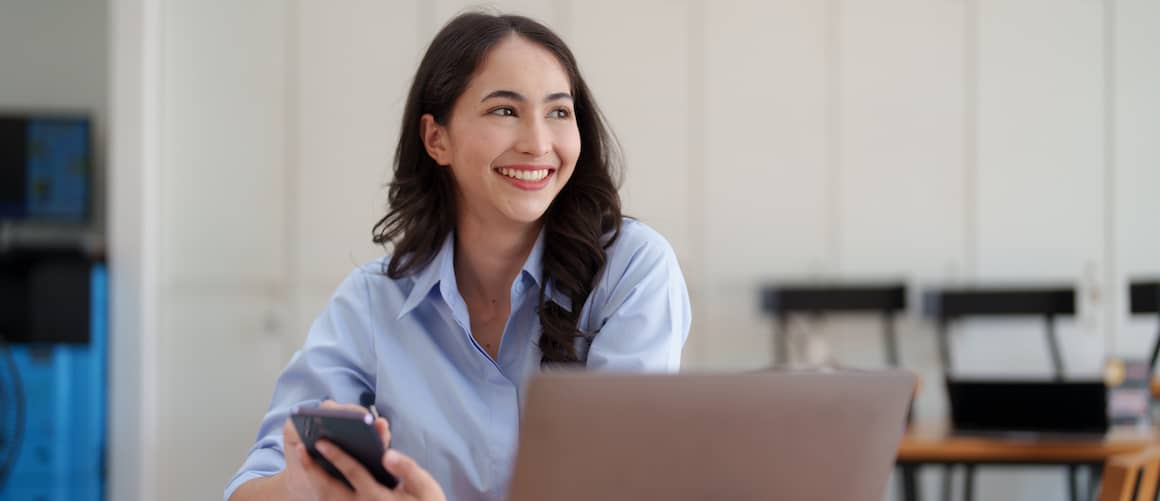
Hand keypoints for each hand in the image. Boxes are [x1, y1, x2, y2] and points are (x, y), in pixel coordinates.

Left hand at [286, 400, 446, 500]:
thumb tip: (387, 454)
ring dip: (314, 480)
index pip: (353, 473)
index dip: (337, 455)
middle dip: (313, 469)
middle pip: (329, 490)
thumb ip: (408, 469)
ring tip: (304, 461)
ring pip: (328, 499)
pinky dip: (323, 490)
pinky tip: (320, 476)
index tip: (321, 441)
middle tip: (298, 450)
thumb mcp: (426, 488)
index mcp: (378, 497)